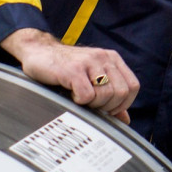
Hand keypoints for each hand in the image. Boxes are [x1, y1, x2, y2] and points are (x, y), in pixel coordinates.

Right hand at [0, 28, 139, 123]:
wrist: (39, 51)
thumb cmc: (66, 69)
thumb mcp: (91, 79)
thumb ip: (109, 97)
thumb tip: (125, 119)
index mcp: (112, 59)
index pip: (133, 86)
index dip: (123, 103)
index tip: (107, 109)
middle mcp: (104, 58)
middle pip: (121, 92)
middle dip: (107, 106)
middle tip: (91, 105)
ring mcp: (89, 62)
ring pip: (106, 94)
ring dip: (92, 104)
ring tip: (80, 98)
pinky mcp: (73, 69)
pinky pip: (86, 95)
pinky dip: (79, 101)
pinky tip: (71, 94)